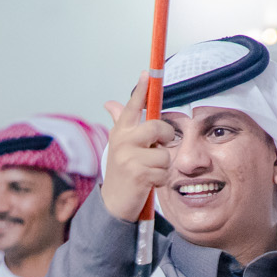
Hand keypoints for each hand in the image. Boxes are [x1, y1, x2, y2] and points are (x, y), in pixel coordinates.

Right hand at [97, 93, 172, 222]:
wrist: (113, 202)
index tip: (147, 73)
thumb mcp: (120, 145)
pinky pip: (163, 172)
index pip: (132, 106)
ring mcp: (129, 158)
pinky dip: (161, 180)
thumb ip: (119, 122)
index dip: (140, 90)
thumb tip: (110, 103)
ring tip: (149, 171)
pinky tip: (148, 183)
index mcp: (121, 131)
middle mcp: (122, 141)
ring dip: (162, 166)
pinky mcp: (138, 175)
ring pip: (164, 154)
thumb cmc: (121, 170)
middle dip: (166, 137)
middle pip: (157, 127)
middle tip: (161, 145)